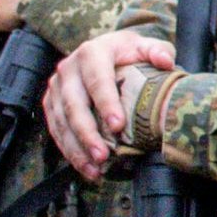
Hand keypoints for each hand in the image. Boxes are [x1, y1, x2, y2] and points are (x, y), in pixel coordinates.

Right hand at [45, 31, 175, 179]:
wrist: (105, 51)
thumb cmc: (127, 53)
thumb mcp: (144, 46)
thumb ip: (156, 51)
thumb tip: (165, 61)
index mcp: (92, 52)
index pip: (97, 79)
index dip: (106, 103)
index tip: (118, 126)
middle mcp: (68, 69)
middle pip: (74, 104)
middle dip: (88, 133)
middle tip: (103, 156)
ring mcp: (56, 87)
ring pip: (61, 121)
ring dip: (76, 149)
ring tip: (94, 170)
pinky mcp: (51, 103)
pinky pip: (55, 129)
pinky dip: (69, 151)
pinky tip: (85, 168)